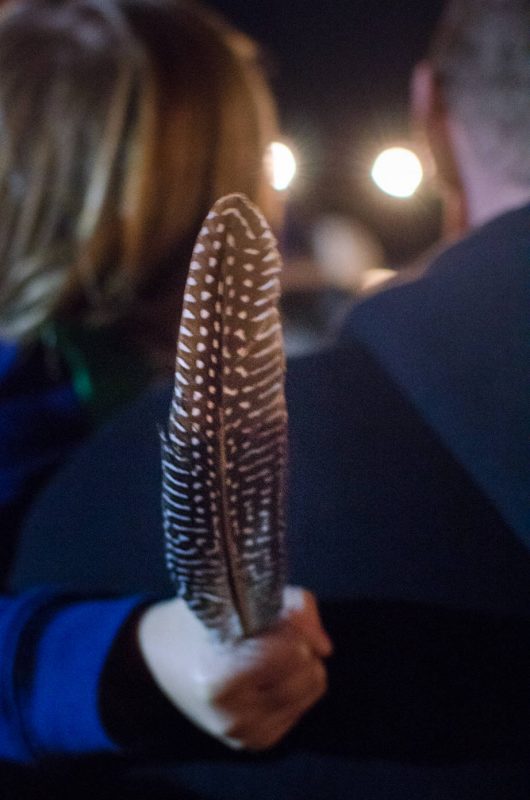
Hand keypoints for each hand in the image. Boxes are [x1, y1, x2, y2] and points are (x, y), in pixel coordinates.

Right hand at [137, 586, 331, 749]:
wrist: (159, 657)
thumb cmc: (198, 619)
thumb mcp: (238, 596)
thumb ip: (294, 609)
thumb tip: (327, 648)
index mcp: (219, 681)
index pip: (293, 651)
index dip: (290, 624)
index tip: (270, 612)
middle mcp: (233, 717)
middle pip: (309, 669)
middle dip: (297, 641)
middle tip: (268, 628)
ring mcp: (246, 735)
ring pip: (314, 686)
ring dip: (300, 661)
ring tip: (267, 648)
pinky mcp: (257, 742)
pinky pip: (303, 704)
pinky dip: (293, 681)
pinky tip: (266, 672)